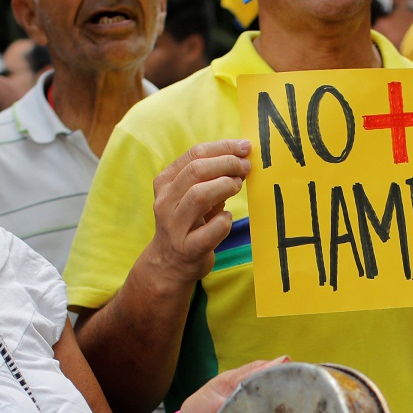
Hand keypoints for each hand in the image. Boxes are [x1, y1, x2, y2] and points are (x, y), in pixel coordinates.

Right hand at [147, 139, 250, 284]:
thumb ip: (212, 177)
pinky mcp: (188, 249)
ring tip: (238, 186)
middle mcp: (166, 202)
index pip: (193, 154)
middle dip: (226, 164)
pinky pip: (210, 231)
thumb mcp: (193, 196)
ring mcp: (174, 226)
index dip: (223, 148)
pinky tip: (228, 218)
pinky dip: (224, 221)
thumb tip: (241, 158)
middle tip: (246, 167)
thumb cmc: (188, 223)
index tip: (245, 147)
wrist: (169, 264)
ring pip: (199, 195)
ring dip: (224, 186)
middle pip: (196, 170)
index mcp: (165, 182)